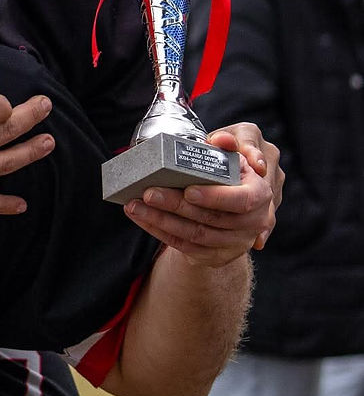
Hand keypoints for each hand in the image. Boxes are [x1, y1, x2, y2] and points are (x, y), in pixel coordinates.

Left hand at [122, 121, 279, 265]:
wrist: (230, 206)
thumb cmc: (228, 173)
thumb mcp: (233, 156)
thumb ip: (228, 144)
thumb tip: (220, 140)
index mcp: (260, 194)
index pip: (242, 200)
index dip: (215, 197)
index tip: (188, 190)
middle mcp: (253, 223)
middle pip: (211, 218)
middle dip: (175, 205)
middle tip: (147, 192)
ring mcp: (236, 243)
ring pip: (195, 235)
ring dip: (161, 220)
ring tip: (135, 205)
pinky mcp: (217, 255)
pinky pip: (185, 246)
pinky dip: (160, 232)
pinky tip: (141, 218)